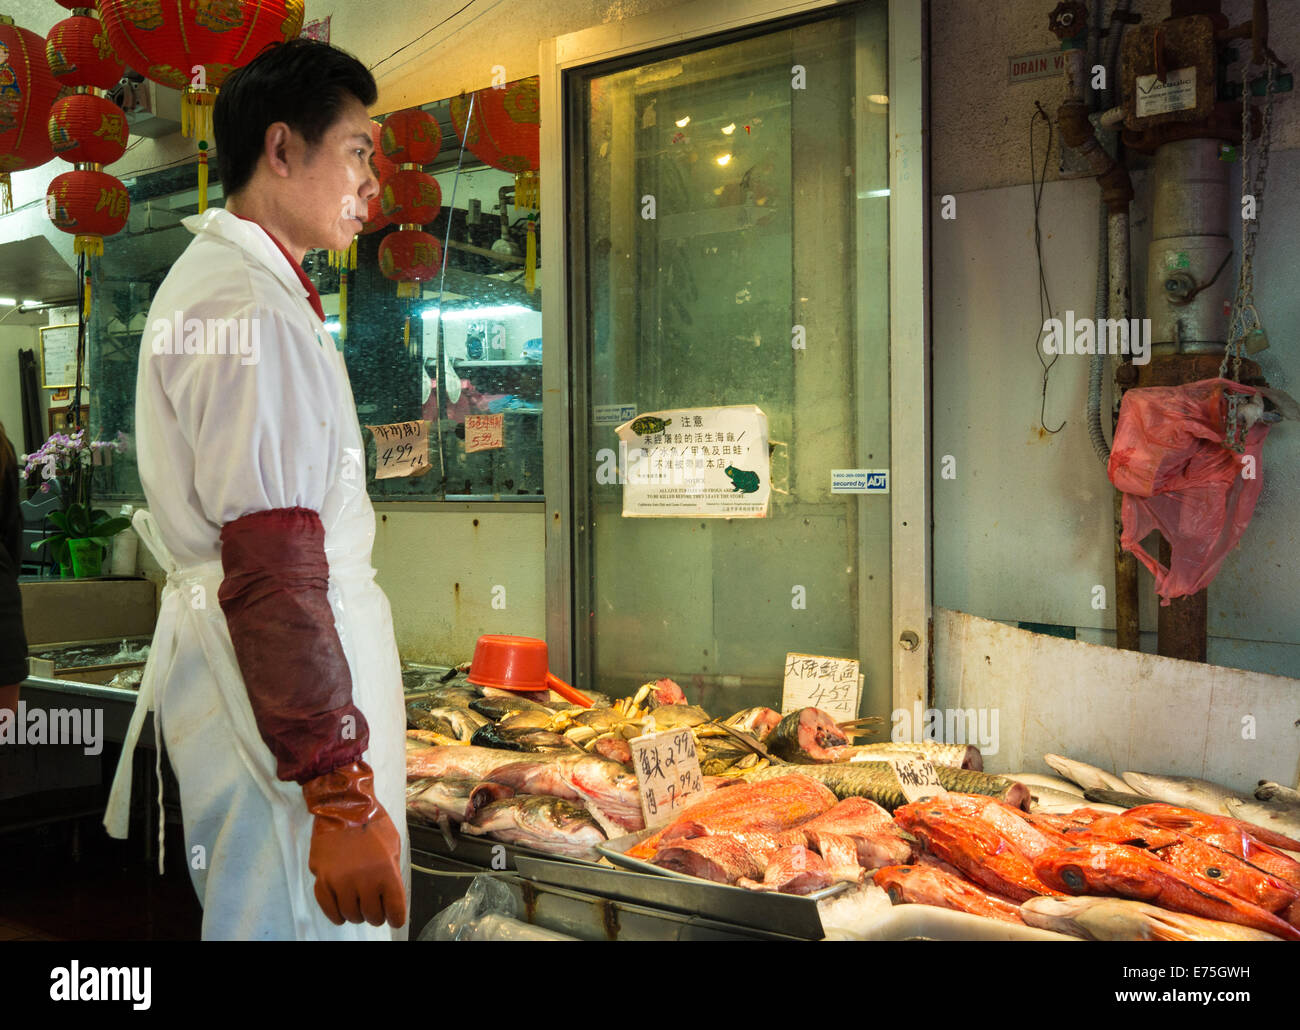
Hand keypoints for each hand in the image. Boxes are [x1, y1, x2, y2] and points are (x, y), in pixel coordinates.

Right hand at [303, 760, 405, 927]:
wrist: (343, 805)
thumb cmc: (372, 823)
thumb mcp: (393, 845)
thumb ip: (392, 872)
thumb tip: (389, 896)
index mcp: (386, 872)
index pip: (394, 910)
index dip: (396, 918)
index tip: (394, 919)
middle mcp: (364, 880)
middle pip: (372, 915)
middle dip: (376, 915)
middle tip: (375, 909)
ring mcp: (341, 881)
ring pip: (351, 915)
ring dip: (356, 914)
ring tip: (358, 906)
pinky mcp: (322, 879)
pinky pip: (329, 908)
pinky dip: (336, 915)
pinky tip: (341, 914)